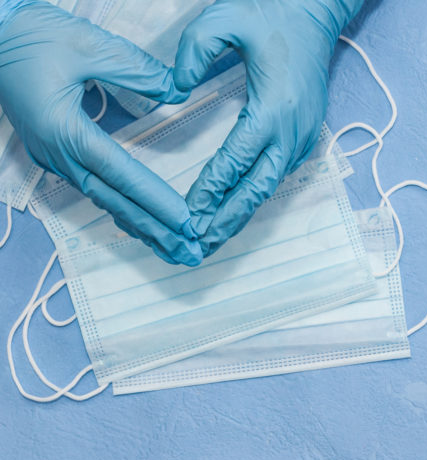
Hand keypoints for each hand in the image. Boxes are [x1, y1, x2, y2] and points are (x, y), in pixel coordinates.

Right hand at [0, 0, 201, 265]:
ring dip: (141, 225)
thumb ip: (136, 69)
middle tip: (191, 253)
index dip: (156, 201)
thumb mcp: (87, 43)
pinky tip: (141, 223)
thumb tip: (178, 90)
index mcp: (66, 132)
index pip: (122, 175)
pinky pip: (94, 188)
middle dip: (155, 230)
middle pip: (115, 201)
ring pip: (104, 200)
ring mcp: (54, 157)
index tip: (187, 223)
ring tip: (175, 247)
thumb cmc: (32, 36)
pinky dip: (122, 208)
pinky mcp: (55, 153)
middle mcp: (59, 154)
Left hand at [174, 0, 362, 255]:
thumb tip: (174, 91)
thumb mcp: (223, 19)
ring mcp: (302, 138)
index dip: (210, 192)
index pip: (236, 160)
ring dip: (240, 215)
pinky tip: (234, 211)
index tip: (188, 217)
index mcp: (273, 108)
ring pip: (268, 188)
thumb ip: (192, 53)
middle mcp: (291, 132)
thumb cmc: (270, 14)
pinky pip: (276, 175)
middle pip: (257, 190)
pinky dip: (253, 197)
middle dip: (227, 222)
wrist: (315, 14)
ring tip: (211, 240)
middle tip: (198, 248)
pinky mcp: (304, 138)